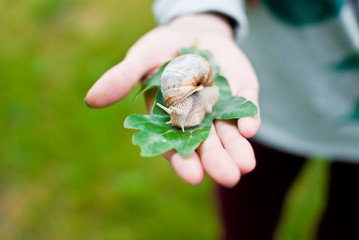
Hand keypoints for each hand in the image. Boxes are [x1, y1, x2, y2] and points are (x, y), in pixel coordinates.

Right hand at [85, 13, 259, 186]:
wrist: (191, 30)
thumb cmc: (160, 50)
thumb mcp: (140, 60)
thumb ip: (122, 79)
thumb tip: (91, 100)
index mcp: (170, 120)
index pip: (176, 146)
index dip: (183, 161)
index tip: (193, 176)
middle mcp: (197, 119)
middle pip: (207, 144)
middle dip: (217, 161)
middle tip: (229, 178)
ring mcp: (220, 107)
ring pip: (230, 132)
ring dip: (238, 148)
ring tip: (245, 165)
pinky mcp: (241, 90)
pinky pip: (245, 105)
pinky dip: (248, 116)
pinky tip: (250, 128)